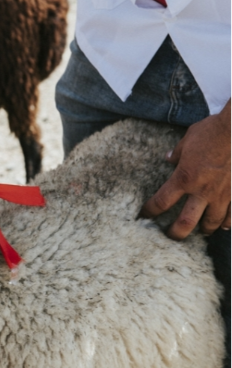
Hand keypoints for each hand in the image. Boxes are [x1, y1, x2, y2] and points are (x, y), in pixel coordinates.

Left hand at [141, 103, 231, 238]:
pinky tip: (226, 226)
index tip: (144, 215)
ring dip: (205, 229)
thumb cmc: (213, 130)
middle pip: (186, 222)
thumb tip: (168, 158)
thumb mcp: (188, 139)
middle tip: (172, 236)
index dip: (150, 211)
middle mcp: (202, 191)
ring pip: (212, 222)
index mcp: (184, 177)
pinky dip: (229, 223)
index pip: (161, 201)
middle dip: (177, 233)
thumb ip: (177, 153)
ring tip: (202, 232)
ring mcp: (224, 195)